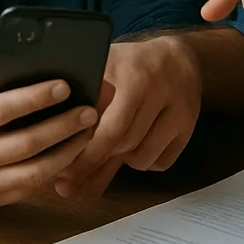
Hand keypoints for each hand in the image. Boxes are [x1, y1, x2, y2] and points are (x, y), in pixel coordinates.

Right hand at [0, 57, 96, 207]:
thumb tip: (8, 69)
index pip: (2, 110)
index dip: (37, 97)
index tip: (64, 86)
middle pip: (25, 145)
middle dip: (63, 127)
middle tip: (88, 110)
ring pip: (32, 174)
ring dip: (67, 153)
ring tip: (87, 132)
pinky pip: (27, 189)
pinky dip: (53, 171)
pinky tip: (69, 152)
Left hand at [54, 37, 202, 197]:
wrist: (178, 58)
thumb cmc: (132, 66)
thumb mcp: (105, 67)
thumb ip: (86, 96)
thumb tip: (55, 140)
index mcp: (129, 73)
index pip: (104, 124)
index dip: (82, 152)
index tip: (61, 172)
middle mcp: (156, 89)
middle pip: (121, 144)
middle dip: (93, 166)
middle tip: (71, 185)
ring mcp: (177, 109)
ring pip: (140, 158)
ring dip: (122, 162)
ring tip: (108, 154)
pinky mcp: (188, 126)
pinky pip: (160, 162)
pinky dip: (144, 161)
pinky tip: (136, 148)